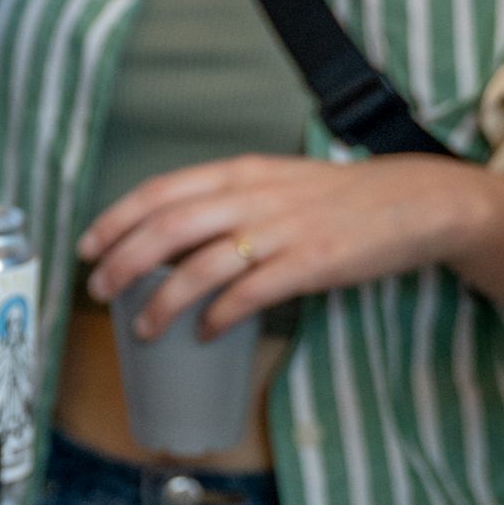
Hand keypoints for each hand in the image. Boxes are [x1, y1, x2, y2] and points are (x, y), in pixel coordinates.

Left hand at [79, 153, 496, 338]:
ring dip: (163, 300)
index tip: (86, 246)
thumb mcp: (275, 181)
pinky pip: (251, 293)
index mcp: (240, 171)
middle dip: (123, 261)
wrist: (416, 201)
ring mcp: (283, 229)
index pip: (160, 190)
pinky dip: (219, 315)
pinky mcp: (312, 262)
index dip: (116, 219)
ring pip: (202, 265)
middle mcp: (254, 194)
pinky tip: (203, 333)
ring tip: (142, 327)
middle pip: (168, 226)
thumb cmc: (338, 198)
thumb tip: (171, 235)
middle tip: (98, 291)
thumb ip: (227, 198)